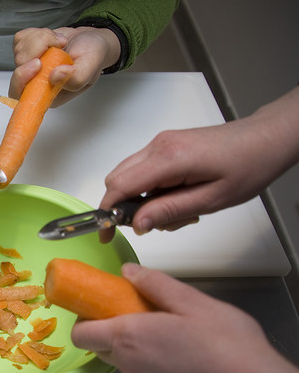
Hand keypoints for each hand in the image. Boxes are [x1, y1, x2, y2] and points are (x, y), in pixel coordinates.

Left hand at [10, 26, 120, 105]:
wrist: (90, 40)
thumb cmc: (91, 56)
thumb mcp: (90, 67)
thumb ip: (75, 77)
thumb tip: (54, 77)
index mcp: (47, 93)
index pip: (21, 95)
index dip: (22, 79)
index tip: (38, 63)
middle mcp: (35, 82)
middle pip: (18, 68)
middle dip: (37, 49)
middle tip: (59, 45)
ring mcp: (28, 66)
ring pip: (20, 50)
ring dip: (42, 39)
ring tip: (61, 42)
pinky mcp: (26, 50)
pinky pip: (21, 39)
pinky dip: (37, 33)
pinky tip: (52, 38)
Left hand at [71, 263, 298, 372]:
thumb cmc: (228, 349)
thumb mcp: (193, 302)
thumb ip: (156, 284)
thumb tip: (130, 272)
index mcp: (128, 337)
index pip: (81, 333)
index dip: (84, 314)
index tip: (99, 298)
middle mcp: (129, 363)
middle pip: (97, 344)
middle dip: (105, 323)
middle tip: (132, 305)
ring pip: (120, 357)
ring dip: (127, 339)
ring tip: (161, 322)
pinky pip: (140, 369)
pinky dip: (145, 354)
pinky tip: (176, 343)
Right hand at [97, 86, 298, 241]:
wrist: (266, 139)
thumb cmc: (248, 166)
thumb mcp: (211, 200)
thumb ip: (170, 211)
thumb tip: (136, 224)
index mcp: (169, 158)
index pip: (120, 186)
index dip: (108, 212)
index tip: (106, 233)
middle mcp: (159, 146)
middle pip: (117, 179)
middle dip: (124, 207)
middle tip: (150, 224)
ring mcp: (161, 143)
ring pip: (128, 175)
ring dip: (139, 199)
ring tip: (173, 211)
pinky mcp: (166, 145)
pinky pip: (142, 169)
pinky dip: (148, 188)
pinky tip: (174, 198)